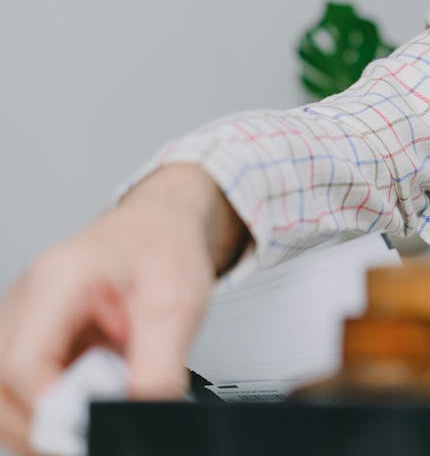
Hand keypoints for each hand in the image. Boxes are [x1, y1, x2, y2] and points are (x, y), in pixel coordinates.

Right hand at [0, 164, 246, 452]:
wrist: (163, 228)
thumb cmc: (165, 250)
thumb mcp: (178, 306)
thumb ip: (158, 367)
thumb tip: (143, 419)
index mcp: (61, 279)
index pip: (24, 361)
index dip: (51, 409)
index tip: (88, 431)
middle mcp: (29, 299)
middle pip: (0, 385)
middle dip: (40, 427)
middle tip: (93, 437)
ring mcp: (24, 319)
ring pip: (2, 394)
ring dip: (41, 424)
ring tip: (94, 424)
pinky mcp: (33, 339)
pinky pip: (20, 390)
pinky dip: (48, 411)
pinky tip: (85, 409)